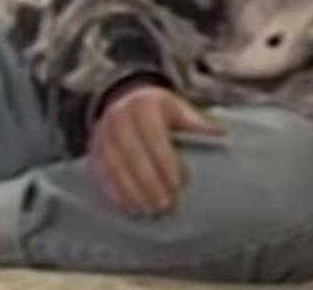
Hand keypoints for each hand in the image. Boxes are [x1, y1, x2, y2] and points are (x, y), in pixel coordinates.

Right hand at [88, 84, 222, 216]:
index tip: (179, 184)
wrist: (123, 100)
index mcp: (142, 106)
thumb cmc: (157, 109)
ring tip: (150, 211)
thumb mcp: (177, 107)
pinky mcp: (92, 154)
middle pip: (133, 157)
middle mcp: (117, 120)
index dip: (166, 162)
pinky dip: (115, 195)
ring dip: (133, 194)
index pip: (154, 138)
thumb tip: (221, 133)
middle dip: (150, 184)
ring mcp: (101, 138)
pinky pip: (101, 178)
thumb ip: (195, 122)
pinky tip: (130, 209)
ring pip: (115, 170)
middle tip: (166, 205)